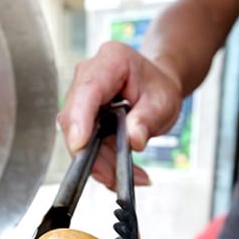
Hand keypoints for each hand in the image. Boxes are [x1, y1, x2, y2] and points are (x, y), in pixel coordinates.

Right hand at [58, 41, 183, 188]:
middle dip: (91, 153)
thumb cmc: (158, 87)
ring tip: (130, 177)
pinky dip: (102, 164)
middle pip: (75, 118)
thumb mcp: (163, 102)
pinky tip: (121, 174)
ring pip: (78, 138)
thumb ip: (148, 120)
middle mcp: (87, 76)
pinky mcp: (81, 118)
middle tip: (114, 177)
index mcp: (110, 61)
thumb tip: (133, 141)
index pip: (87, 90)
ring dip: (99, 164)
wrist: (155, 86)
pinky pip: (84, 145)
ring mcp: (80, 98)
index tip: (80, 145)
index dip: (80, 119)